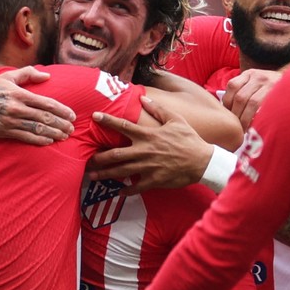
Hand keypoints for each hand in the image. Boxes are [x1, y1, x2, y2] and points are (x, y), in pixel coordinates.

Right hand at [0, 67, 76, 145]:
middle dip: (61, 124)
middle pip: (45, 117)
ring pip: (37, 128)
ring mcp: (10, 121)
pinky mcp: (3, 131)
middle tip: (72, 129)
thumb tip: (47, 76)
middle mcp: (16, 108)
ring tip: (64, 136)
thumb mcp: (7, 77)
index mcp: (19, 94)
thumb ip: (28, 74)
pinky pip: (24, 137)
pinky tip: (48, 141)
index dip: (61, 110)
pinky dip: (38, 140)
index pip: (46, 103)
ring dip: (53, 133)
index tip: (72, 115)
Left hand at [86, 96, 212, 193]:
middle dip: (99, 157)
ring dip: (105, 174)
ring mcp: (148, 167)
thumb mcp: (176, 120)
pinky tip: (118, 191)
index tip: (95, 116)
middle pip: (115, 154)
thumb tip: (143, 98)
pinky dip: (126, 190)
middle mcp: (144, 151)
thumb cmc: (189, 139)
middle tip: (87, 159)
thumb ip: (158, 109)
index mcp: (148, 135)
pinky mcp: (153, 181)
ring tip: (92, 176)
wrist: (202, 162)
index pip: (123, 126)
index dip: (108, 120)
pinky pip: (135, 187)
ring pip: (121, 172)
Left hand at [223, 69, 281, 129]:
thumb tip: (226, 111)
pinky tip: (255, 125)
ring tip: (243, 129)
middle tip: (235, 126)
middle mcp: (259, 76)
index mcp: (249, 73)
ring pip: (252, 103)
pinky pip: (264, 107)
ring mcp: (270, 84)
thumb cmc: (271, 88)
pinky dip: (257, 117)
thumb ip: (242, 91)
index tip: (227, 115)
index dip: (227, 102)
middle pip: (240, 96)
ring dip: (245, 119)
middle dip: (235, 114)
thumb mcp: (256, 83)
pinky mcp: (279, 93)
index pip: (232, 86)